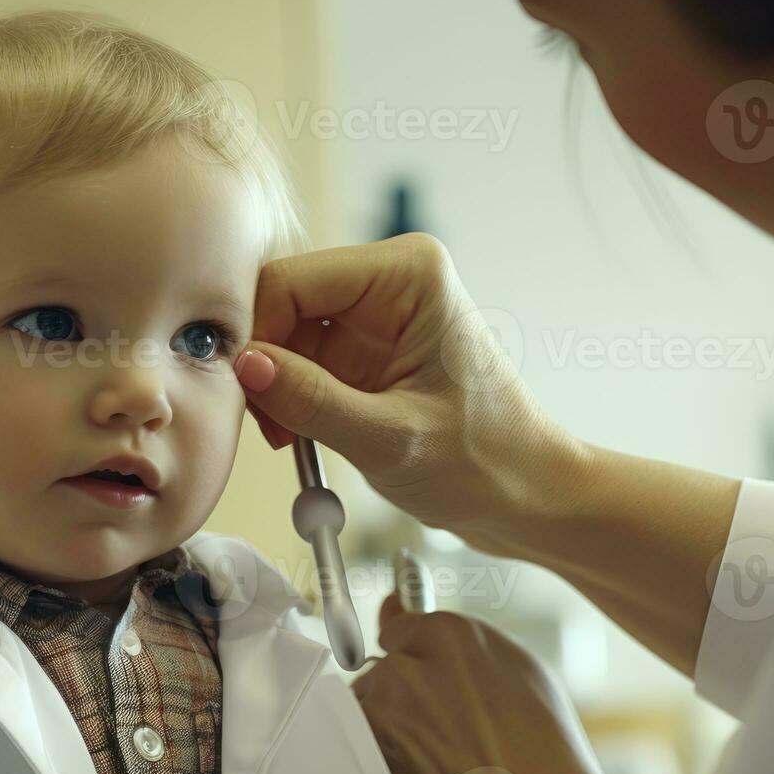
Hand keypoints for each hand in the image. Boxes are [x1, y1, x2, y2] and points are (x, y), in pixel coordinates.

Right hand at [233, 233, 591, 556]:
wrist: (528, 499)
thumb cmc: (489, 464)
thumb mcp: (393, 439)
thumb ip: (313, 401)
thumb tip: (247, 368)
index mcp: (409, 273)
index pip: (292, 280)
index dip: (258, 334)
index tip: (245, 390)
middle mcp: (388, 281)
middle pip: (281, 302)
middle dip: (264, 364)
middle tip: (266, 425)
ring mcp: (373, 315)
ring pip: (282, 335)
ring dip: (274, 388)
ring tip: (289, 439)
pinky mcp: (362, 351)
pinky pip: (298, 362)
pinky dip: (288, 400)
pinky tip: (301, 436)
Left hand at [352, 595, 650, 773]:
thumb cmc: (544, 755)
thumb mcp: (520, 673)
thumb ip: (455, 637)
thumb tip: (398, 608)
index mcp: (449, 636)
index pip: (403, 627)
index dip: (419, 659)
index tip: (429, 679)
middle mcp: (406, 667)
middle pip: (384, 670)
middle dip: (405, 695)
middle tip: (449, 731)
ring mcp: (381, 716)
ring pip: (370, 709)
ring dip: (391, 727)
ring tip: (442, 759)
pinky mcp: (367, 761)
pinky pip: (363, 747)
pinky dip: (387, 759)